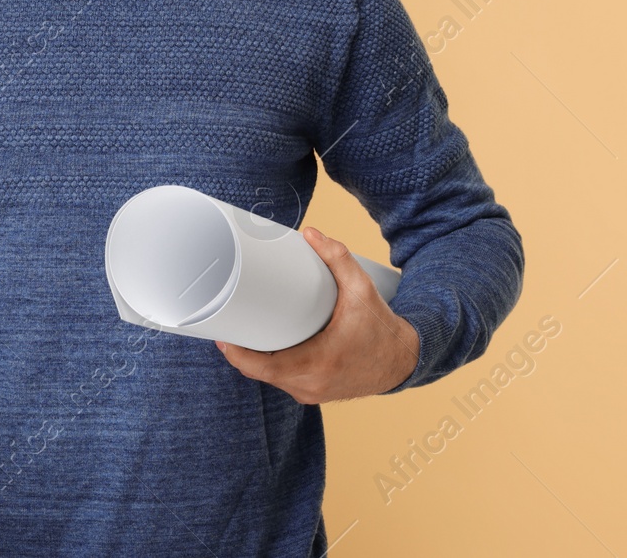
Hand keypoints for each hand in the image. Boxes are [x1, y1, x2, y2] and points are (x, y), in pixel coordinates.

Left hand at [215, 227, 418, 403]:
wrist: (404, 359)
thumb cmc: (381, 327)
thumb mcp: (362, 289)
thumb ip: (338, 258)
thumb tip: (310, 233)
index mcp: (317, 363)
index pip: (261, 367)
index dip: (236, 354)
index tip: (222, 336)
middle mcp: (311, 385)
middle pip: (260, 372)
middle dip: (242, 352)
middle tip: (230, 325)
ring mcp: (313, 393)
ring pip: (271, 379)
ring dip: (256, 361)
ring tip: (244, 334)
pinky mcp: (316, 393)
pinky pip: (284, 382)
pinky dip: (272, 368)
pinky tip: (264, 351)